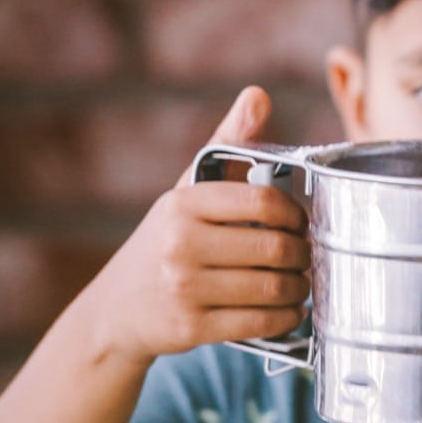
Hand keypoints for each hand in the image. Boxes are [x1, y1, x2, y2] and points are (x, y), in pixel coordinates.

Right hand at [87, 86, 309, 367]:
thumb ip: (225, 144)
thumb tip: (259, 95)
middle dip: (302, 254)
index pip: (264, 201)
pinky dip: (285, 318)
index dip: (296, 214)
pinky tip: (288, 311)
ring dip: (298, 288)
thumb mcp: (186, 192)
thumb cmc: (164, 243)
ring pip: (272, 287)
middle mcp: (180, 243)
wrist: (116, 311)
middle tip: (306, 257)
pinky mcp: (191, 327)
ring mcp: (184, 288)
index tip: (301, 222)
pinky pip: (260, 322)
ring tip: (299, 283)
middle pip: (274, 247)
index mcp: (183, 204)